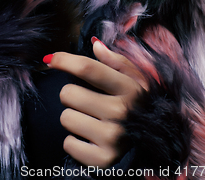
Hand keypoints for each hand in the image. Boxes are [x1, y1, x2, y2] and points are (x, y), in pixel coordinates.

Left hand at [44, 40, 146, 167]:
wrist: (154, 143)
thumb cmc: (136, 105)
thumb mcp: (134, 79)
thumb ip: (114, 60)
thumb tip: (95, 44)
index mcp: (129, 88)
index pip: (87, 68)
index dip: (64, 60)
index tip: (51, 58)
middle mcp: (122, 112)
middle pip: (69, 93)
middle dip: (71, 95)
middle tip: (86, 100)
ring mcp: (113, 137)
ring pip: (66, 118)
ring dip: (73, 118)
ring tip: (91, 120)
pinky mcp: (104, 159)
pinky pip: (69, 143)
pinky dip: (74, 141)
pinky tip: (90, 138)